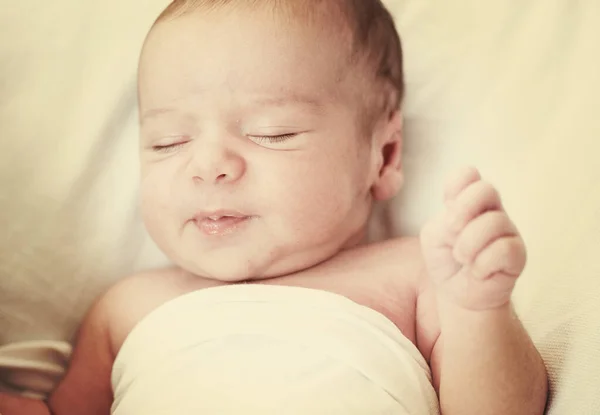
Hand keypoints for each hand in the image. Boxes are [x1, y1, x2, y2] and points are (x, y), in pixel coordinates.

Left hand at [420, 167, 525, 309]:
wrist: (458, 293)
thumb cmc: (446, 259)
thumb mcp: (434, 236)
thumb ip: (444, 222)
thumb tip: (465, 224)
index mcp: (467, 201)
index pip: (468, 175)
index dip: (455, 186)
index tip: (447, 207)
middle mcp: (491, 211)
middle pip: (486, 188)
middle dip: (463, 209)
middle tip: (452, 230)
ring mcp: (507, 230)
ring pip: (493, 222)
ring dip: (468, 245)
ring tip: (463, 259)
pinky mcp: (518, 254)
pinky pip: (503, 249)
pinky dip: (482, 265)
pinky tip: (478, 272)